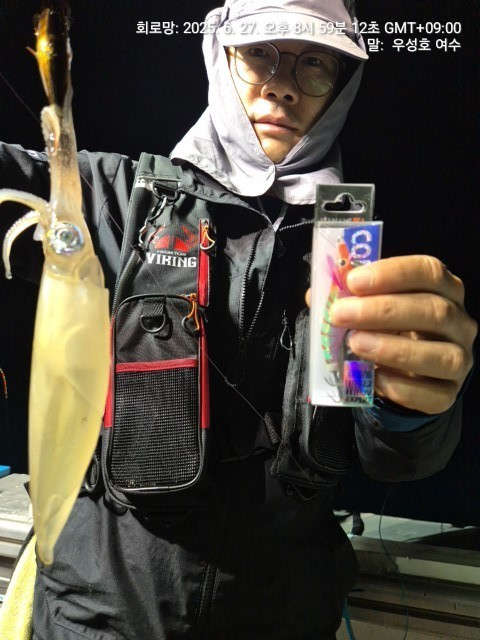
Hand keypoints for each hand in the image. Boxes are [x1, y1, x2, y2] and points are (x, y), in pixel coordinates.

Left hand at [307, 255, 476, 413]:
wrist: (403, 375)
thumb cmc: (387, 330)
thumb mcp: (371, 308)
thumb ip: (349, 298)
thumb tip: (317, 295)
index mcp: (442, 289)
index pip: (428, 271)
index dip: (392, 273)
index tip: (354, 280)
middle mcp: (459, 322)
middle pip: (433, 310)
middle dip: (383, 310)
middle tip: (341, 314)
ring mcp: (459, 359)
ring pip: (441, 355)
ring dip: (393, 349)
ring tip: (354, 344)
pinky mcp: (449, 393)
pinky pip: (433, 393)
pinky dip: (401, 387)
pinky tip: (374, 378)